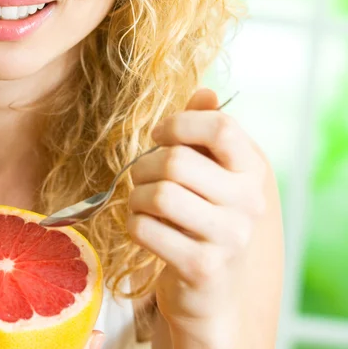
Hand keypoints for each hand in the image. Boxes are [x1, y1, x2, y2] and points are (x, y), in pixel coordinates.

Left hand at [126, 88, 268, 343]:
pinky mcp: (202, 265)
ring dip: (137, 196)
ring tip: (142, 203)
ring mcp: (229, 237)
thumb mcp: (212, 171)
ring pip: (159, 194)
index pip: (221, 127)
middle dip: (145, 166)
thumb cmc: (204, 218)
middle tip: (143, 177)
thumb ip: (205, 130)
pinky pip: (145, 228)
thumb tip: (205, 91)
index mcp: (252, 170)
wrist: (212, 293)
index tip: (160, 136)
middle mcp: (249, 202)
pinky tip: (143, 227)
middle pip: (176, 161)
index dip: (179, 124)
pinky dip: (133, 223)